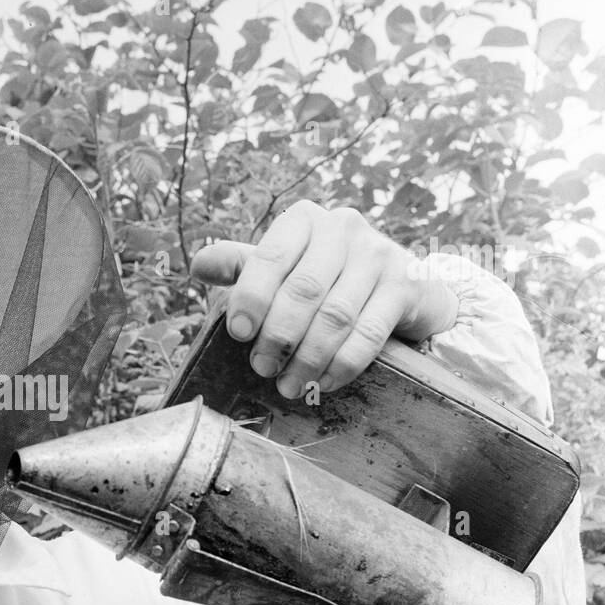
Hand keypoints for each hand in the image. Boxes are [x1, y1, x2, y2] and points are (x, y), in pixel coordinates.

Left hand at [189, 200, 458, 398]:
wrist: (404, 284)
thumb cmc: (328, 276)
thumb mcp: (285, 264)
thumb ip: (244, 266)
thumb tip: (199, 265)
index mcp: (304, 220)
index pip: (270, 257)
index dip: (251, 297)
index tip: (238, 333)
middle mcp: (343, 228)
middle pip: (303, 290)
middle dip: (278, 336)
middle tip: (262, 368)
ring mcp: (378, 255)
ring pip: (336, 316)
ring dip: (307, 358)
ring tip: (288, 384)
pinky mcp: (406, 286)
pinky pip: (369, 334)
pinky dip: (343, 364)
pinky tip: (324, 383)